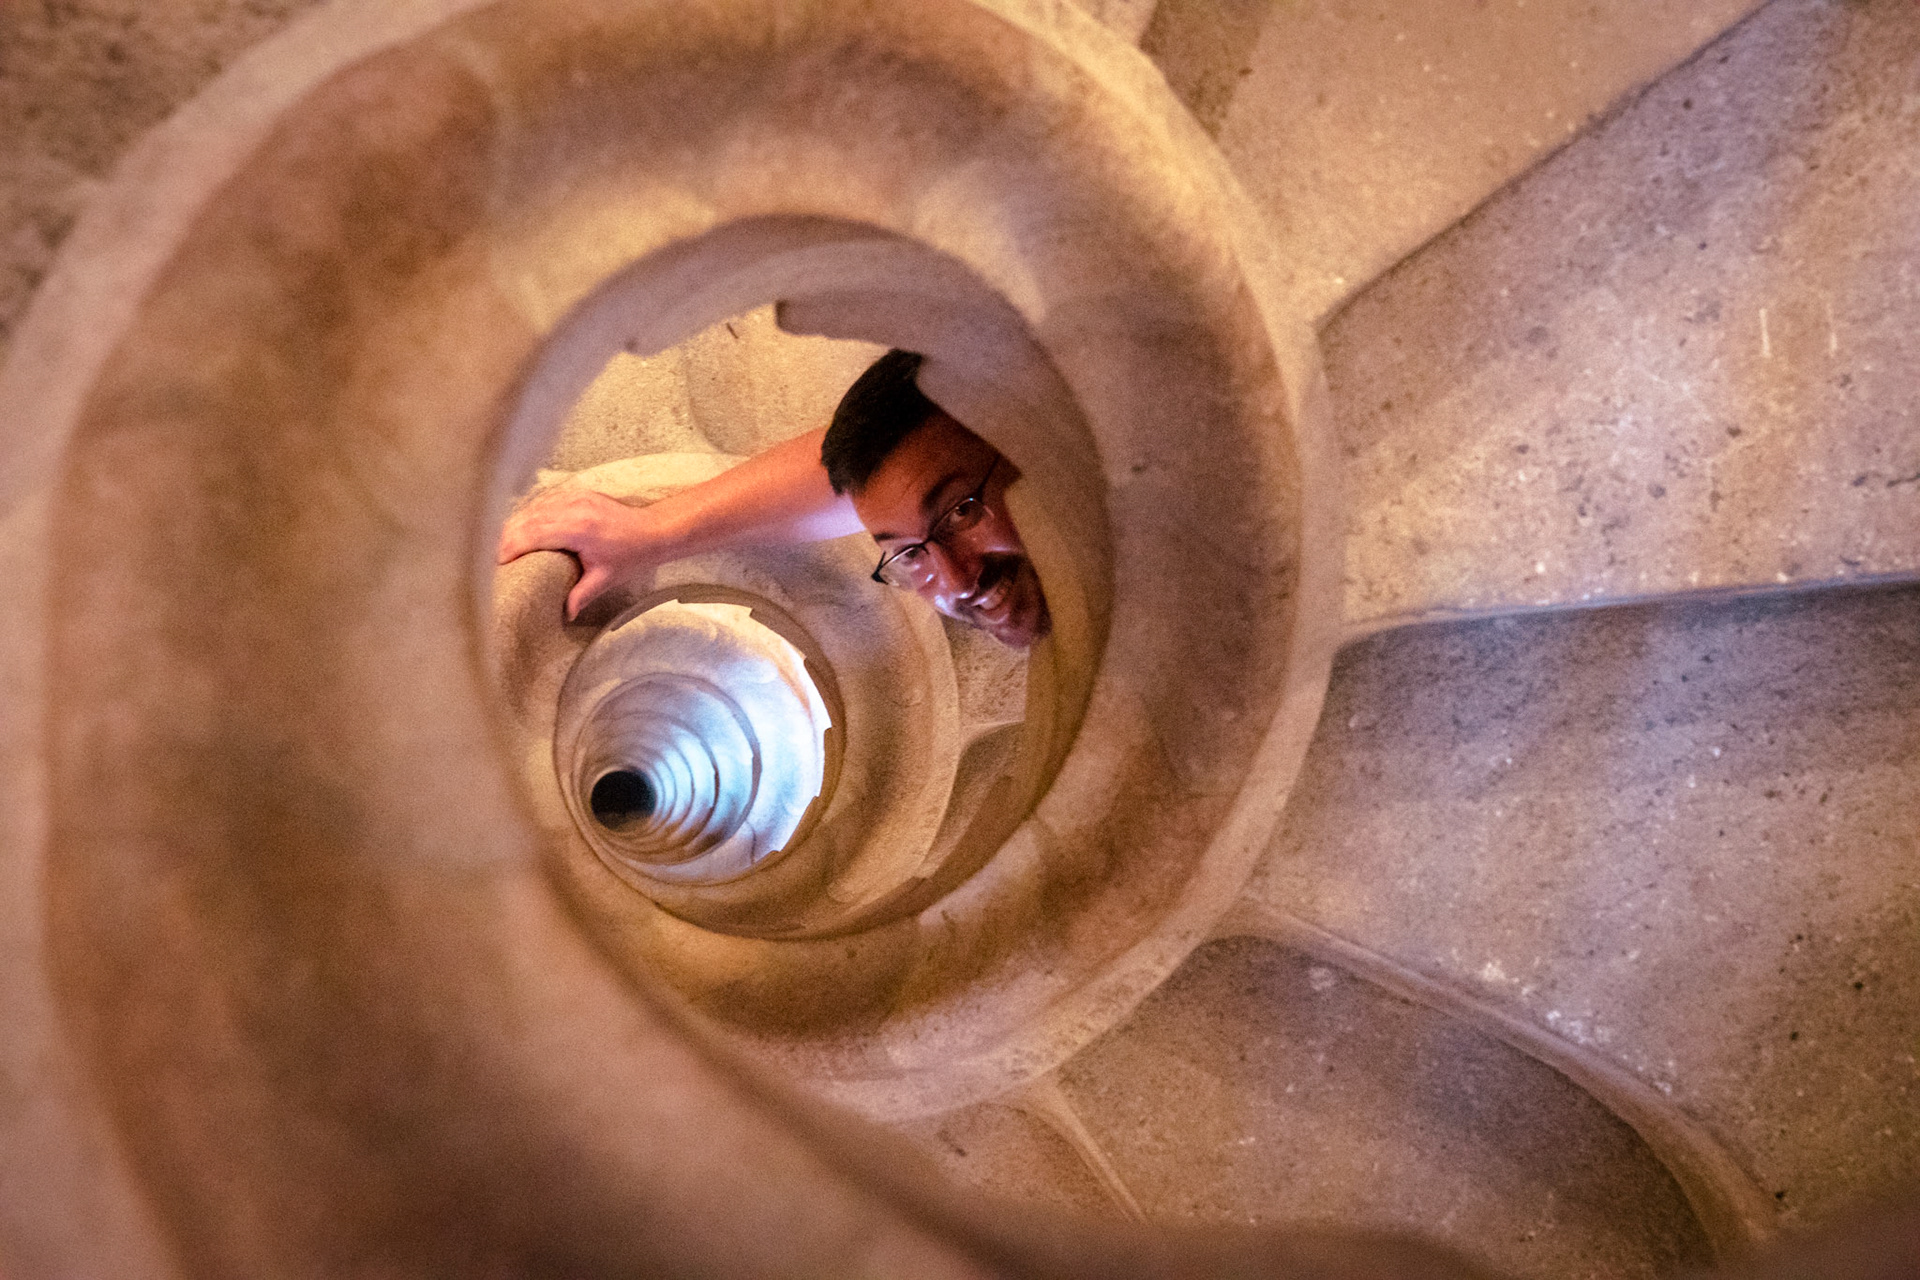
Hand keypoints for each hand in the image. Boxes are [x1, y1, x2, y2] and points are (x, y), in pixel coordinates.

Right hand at [497, 486, 660, 620]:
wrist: (653, 529)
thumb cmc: (631, 555)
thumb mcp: (605, 578)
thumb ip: (581, 595)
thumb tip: (564, 614)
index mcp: (577, 528)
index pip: (531, 534)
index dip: (510, 547)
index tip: (496, 564)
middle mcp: (571, 508)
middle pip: (525, 519)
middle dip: (506, 537)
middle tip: (492, 557)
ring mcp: (573, 497)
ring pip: (532, 508)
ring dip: (515, 525)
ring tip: (502, 545)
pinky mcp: (576, 493)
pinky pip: (543, 502)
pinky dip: (530, 515)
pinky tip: (521, 529)